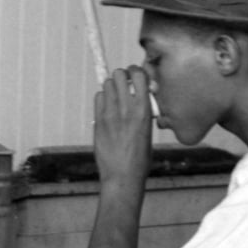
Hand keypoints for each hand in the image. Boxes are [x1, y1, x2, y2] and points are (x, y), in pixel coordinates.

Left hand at [93, 66, 152, 188]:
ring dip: (112, 86)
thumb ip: (143, 111)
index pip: (138, 75)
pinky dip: (103, 98)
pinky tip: (107, 108)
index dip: (136, 72)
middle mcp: (127, 108)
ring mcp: (110, 114)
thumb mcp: (148, 130)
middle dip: (122, 76)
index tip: (136, 77)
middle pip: (119, 74)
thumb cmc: (140, 157)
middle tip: (124, 85)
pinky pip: (98, 98)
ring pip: (107, 84)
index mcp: (144, 110)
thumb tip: (139, 96)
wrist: (123, 176)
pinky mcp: (98, 121)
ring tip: (116, 98)